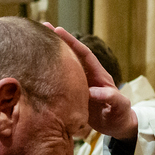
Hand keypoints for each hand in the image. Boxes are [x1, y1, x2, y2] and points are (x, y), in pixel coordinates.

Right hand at [44, 23, 138, 138]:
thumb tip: (93, 92)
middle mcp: (87, 77)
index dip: (72, 42)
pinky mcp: (72, 96)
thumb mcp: (120, 105)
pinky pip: (58, 83)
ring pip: (63, 67)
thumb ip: (111, 97)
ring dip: (49, 57)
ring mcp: (79, 85)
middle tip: (41, 27)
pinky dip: (47, 76)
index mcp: (99, 75)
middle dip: (57, 42)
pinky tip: (33, 71)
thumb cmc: (121, 115)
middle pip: (71, 55)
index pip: (84, 54)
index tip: (58, 30)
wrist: (117, 127)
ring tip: (33, 44)